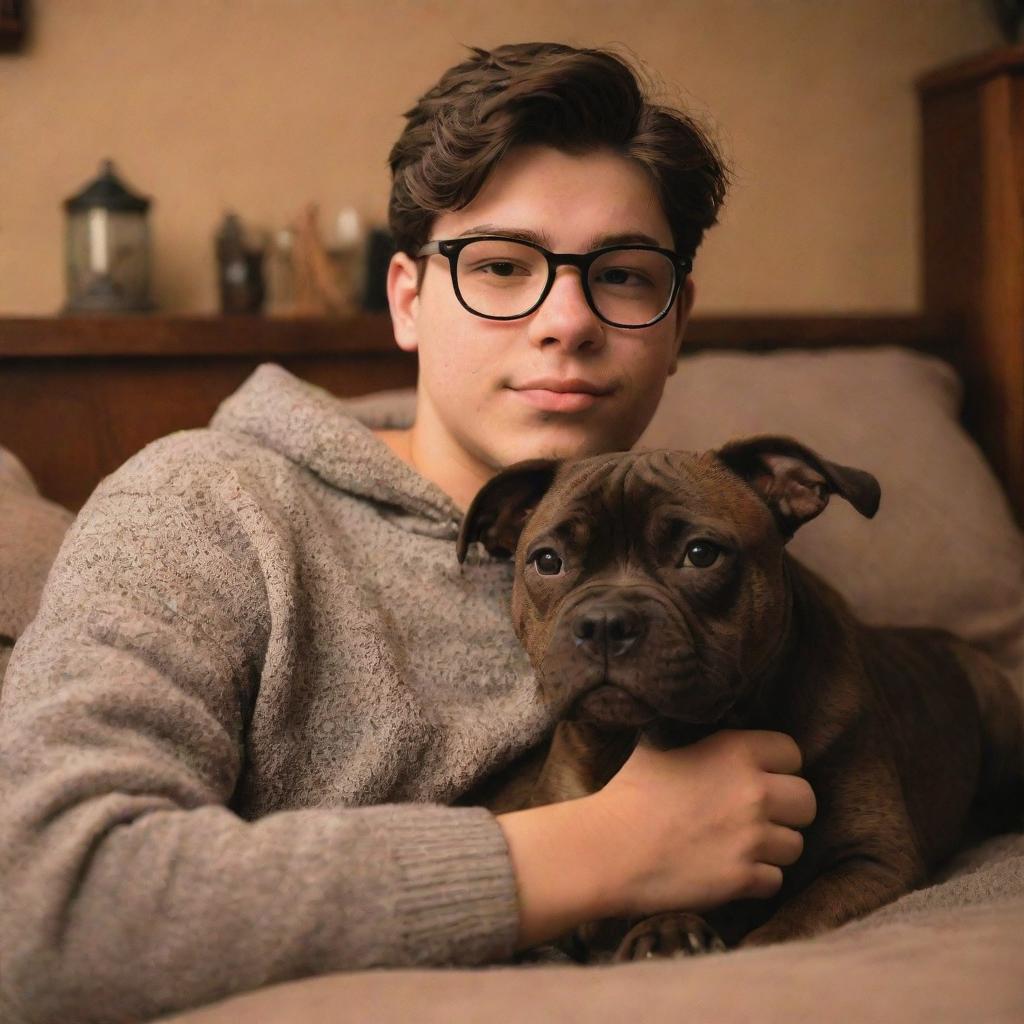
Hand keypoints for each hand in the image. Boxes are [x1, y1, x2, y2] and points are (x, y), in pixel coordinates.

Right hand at [592, 729, 815, 918]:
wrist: (609, 847)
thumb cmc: (630, 791)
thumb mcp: (662, 742)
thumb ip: (701, 736)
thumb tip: (710, 722)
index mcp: (736, 750)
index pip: (792, 752)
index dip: (777, 766)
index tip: (759, 777)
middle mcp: (754, 791)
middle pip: (807, 801)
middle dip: (787, 810)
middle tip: (758, 815)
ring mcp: (752, 837)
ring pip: (795, 845)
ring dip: (773, 847)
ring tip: (741, 845)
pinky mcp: (743, 878)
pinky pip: (775, 880)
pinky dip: (757, 879)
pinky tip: (731, 870)